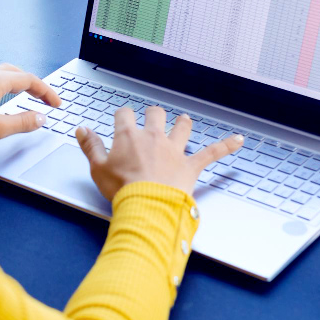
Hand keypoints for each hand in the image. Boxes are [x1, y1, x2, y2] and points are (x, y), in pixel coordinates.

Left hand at [0, 63, 60, 149]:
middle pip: (16, 72)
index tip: (55, 103)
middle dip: (33, 84)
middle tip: (42, 97)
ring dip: (15, 81)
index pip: (29, 80)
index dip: (46, 92)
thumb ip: (23, 122)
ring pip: (0, 72)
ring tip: (23, 94)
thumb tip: (40, 117)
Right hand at [76, 106, 243, 201]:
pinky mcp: (190, 165)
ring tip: (183, 121)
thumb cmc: (121, 189)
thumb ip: (90, 146)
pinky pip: (212, 152)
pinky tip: (238, 140)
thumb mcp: (97, 168)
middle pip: (156, 114)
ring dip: (182, 123)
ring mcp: (174, 150)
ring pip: (182, 127)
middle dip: (154, 114)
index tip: (121, 120)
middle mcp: (153, 137)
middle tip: (152, 117)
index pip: (124, 115)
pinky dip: (226, 145)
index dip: (122, 116)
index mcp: (129, 136)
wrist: (146, 205)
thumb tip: (82, 130)